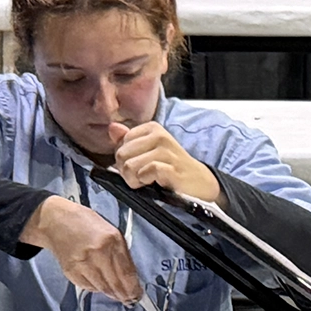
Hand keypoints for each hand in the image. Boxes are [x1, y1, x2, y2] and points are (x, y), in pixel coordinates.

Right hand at [19, 196, 141, 302]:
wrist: (56, 221)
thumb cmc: (84, 224)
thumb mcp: (111, 232)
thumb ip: (122, 254)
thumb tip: (131, 277)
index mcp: (111, 240)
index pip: (127, 273)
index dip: (134, 288)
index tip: (137, 294)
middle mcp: (97, 252)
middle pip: (116, 284)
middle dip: (124, 294)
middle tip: (128, 298)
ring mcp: (82, 263)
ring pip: (103, 289)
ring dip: (110, 292)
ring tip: (114, 291)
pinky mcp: (71, 271)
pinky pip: (89, 287)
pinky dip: (95, 287)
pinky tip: (97, 280)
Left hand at [108, 121, 222, 202]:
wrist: (199, 182)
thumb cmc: (172, 168)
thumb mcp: (149, 150)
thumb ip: (129, 139)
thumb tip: (112, 128)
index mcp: (152, 129)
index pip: (120, 143)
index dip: (124, 159)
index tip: (138, 166)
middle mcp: (159, 136)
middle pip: (121, 154)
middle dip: (126, 171)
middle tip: (142, 176)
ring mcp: (166, 151)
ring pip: (130, 165)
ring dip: (135, 179)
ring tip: (148, 181)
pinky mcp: (171, 168)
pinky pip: (145, 173)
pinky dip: (145, 181)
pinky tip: (154, 183)